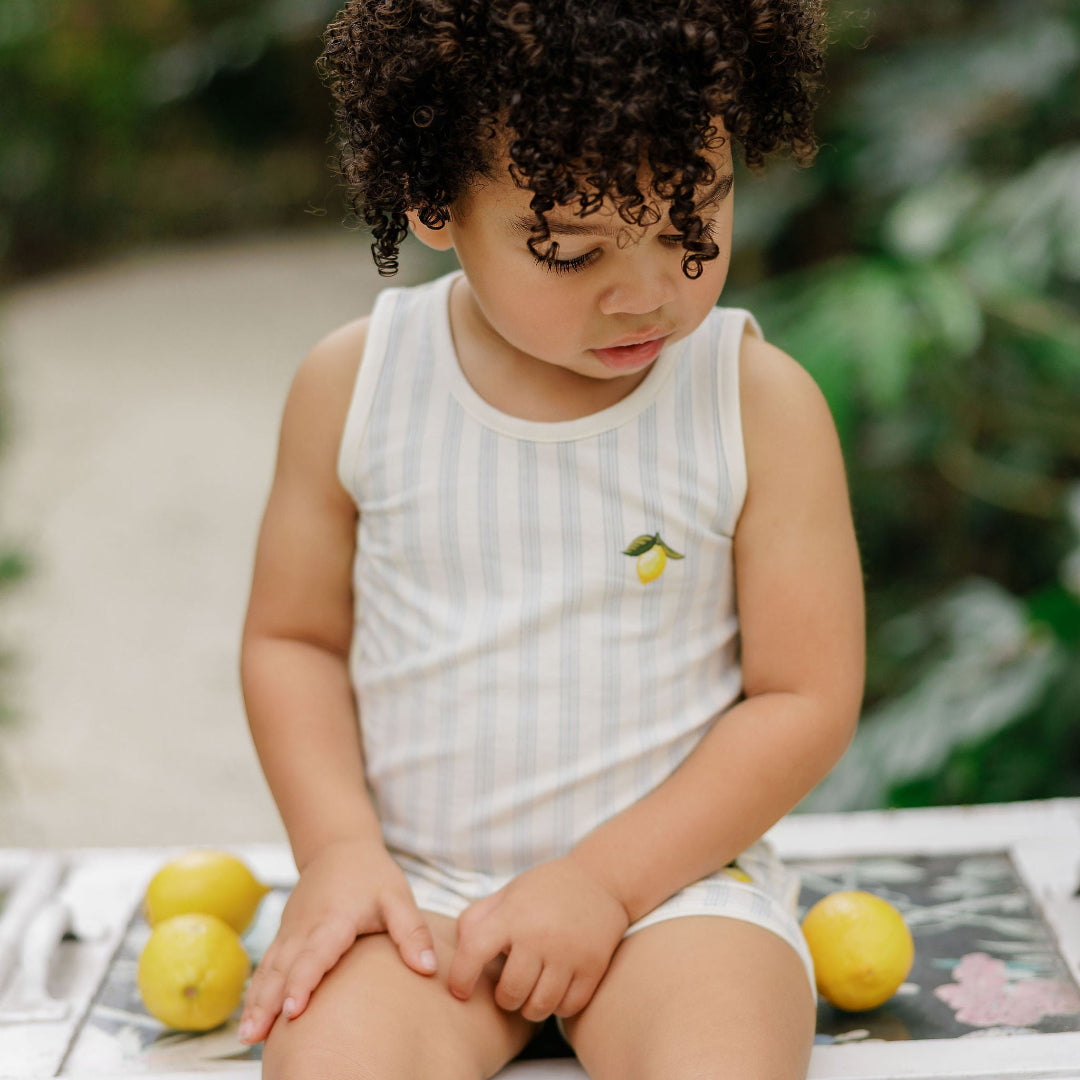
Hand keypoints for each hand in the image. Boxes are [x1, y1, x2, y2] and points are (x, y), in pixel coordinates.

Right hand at [238, 840, 436, 1043]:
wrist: (338, 847)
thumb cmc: (372, 875)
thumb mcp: (397, 896)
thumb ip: (412, 932)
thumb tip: (429, 969)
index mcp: (335, 919)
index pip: (316, 954)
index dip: (303, 982)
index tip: (293, 1011)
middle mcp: (306, 927)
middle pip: (283, 968)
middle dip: (268, 1003)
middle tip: (255, 1037)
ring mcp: (290, 931)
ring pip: (269, 970)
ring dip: (255, 1003)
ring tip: (247, 1037)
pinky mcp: (283, 936)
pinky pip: (266, 967)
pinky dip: (255, 993)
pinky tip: (249, 1020)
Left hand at [447, 855, 630, 1021]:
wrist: (601, 879)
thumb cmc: (546, 889)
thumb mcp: (508, 893)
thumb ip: (476, 919)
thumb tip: (460, 950)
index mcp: (513, 914)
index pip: (474, 952)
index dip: (461, 977)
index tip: (461, 990)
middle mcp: (539, 935)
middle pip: (510, 992)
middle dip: (504, 997)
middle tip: (509, 986)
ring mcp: (568, 953)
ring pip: (538, 1007)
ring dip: (529, 1006)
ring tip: (530, 991)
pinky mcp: (593, 967)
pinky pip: (567, 1008)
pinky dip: (557, 1006)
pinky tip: (554, 989)